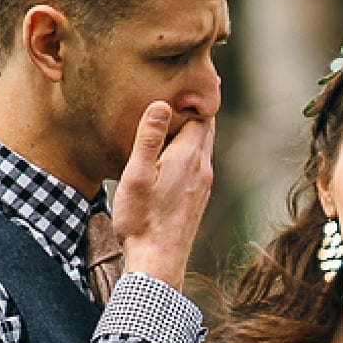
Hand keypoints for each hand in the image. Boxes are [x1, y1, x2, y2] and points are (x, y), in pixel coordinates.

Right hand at [112, 101, 214, 288]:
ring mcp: (204, 185)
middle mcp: (203, 168)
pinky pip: (200, 164)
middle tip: (183, 90)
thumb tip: (162, 103)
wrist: (158, 262)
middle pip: (205, 129)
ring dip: (193, 131)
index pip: (200, 115)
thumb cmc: (142, 220)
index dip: (193, 97)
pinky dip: (191, 150)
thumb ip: (148, 139)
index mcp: (188, 157)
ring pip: (204, 147)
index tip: (184, 80)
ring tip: (177, 115)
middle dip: (195, 110)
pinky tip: (175, 152)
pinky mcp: (200, 199)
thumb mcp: (136, 176)